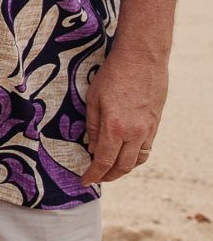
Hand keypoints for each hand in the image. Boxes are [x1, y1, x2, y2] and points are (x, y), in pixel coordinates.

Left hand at [80, 47, 167, 184]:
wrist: (142, 60)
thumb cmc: (112, 75)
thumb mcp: (93, 99)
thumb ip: (92, 125)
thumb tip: (91, 146)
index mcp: (115, 128)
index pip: (104, 160)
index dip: (94, 174)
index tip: (85, 181)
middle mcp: (134, 133)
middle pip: (122, 166)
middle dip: (108, 176)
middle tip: (97, 178)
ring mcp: (147, 130)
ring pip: (137, 160)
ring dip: (124, 169)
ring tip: (111, 170)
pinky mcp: (155, 124)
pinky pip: (146, 149)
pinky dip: (135, 157)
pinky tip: (126, 155)